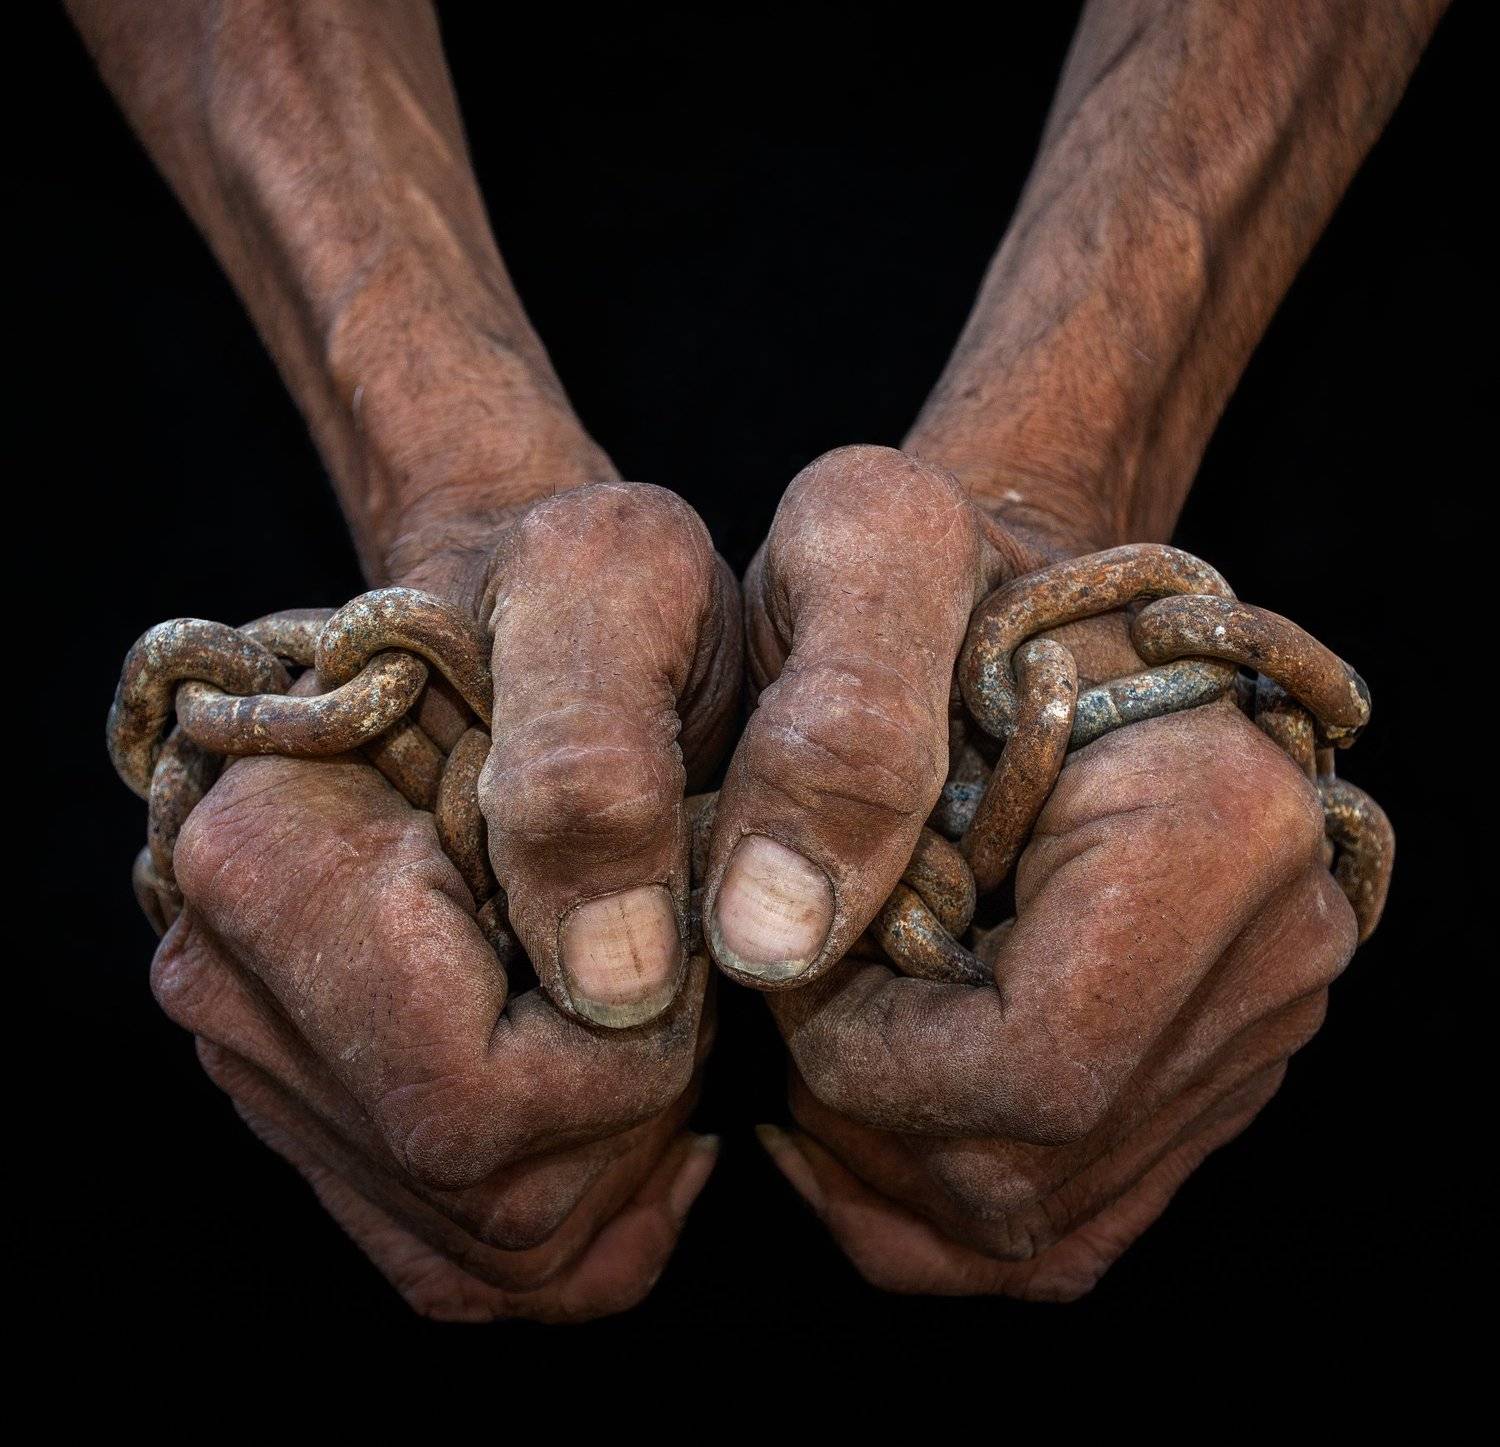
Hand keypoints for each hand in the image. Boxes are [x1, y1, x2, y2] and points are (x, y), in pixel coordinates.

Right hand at [154, 481, 739, 1320]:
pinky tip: (635, 1106)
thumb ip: (598, 765)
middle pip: (478, 1190)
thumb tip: (605, 982)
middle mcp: (231, 975)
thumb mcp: (616, 593)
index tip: (688, 944)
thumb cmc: (579, 594)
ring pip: (482, 1239)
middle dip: (637, 1116)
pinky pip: (452, 1255)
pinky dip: (575, 1211)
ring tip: (658, 1013)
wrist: (512, 618)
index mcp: (267, 856)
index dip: (633, 1055)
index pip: (473, 1094)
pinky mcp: (312, 1098)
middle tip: (689, 981)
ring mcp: (261, 1052)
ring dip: (620, 1155)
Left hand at [706, 444, 1356, 1298]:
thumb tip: (774, 945)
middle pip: (1029, 1170)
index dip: (862, 1055)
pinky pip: (1066, 1220)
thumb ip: (825, 734)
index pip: (1031, 1064)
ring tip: (827, 1021)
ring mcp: (1257, 1019)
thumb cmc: (931, 568)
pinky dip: (930, 1193)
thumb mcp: (859, 561)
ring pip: (1034, 1218)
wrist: (1022, 604)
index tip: (788, 967)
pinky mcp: (1215, 1066)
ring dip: (879, 1153)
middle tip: (799, 985)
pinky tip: (860, 1096)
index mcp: (1221, 819)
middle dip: (859, 1110)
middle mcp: (1277, 937)